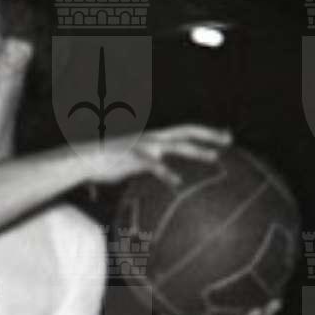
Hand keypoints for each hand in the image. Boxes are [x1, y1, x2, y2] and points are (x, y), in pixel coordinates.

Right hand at [78, 125, 232, 187]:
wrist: (85, 160)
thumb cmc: (109, 164)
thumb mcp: (134, 164)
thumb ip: (151, 167)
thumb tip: (162, 179)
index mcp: (155, 139)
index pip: (186, 132)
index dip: (206, 133)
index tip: (226, 137)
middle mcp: (153, 138)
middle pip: (187, 132)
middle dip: (209, 135)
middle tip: (229, 139)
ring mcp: (144, 146)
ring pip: (176, 145)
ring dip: (196, 150)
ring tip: (214, 157)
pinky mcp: (133, 157)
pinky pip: (153, 165)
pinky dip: (166, 172)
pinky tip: (177, 182)